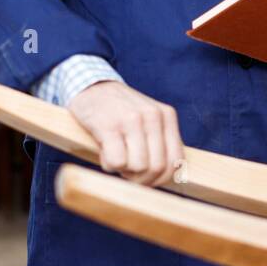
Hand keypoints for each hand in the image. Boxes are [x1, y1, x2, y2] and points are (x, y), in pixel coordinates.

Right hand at [67, 81, 183, 187]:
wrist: (90, 86)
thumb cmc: (119, 110)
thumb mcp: (148, 118)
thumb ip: (160, 141)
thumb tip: (167, 177)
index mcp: (167, 116)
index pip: (176, 160)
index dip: (161, 178)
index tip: (147, 180)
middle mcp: (153, 116)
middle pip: (157, 167)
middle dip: (141, 179)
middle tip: (127, 172)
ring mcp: (132, 120)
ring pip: (139, 167)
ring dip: (124, 171)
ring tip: (116, 158)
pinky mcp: (109, 126)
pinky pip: (117, 162)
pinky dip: (109, 165)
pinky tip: (104, 152)